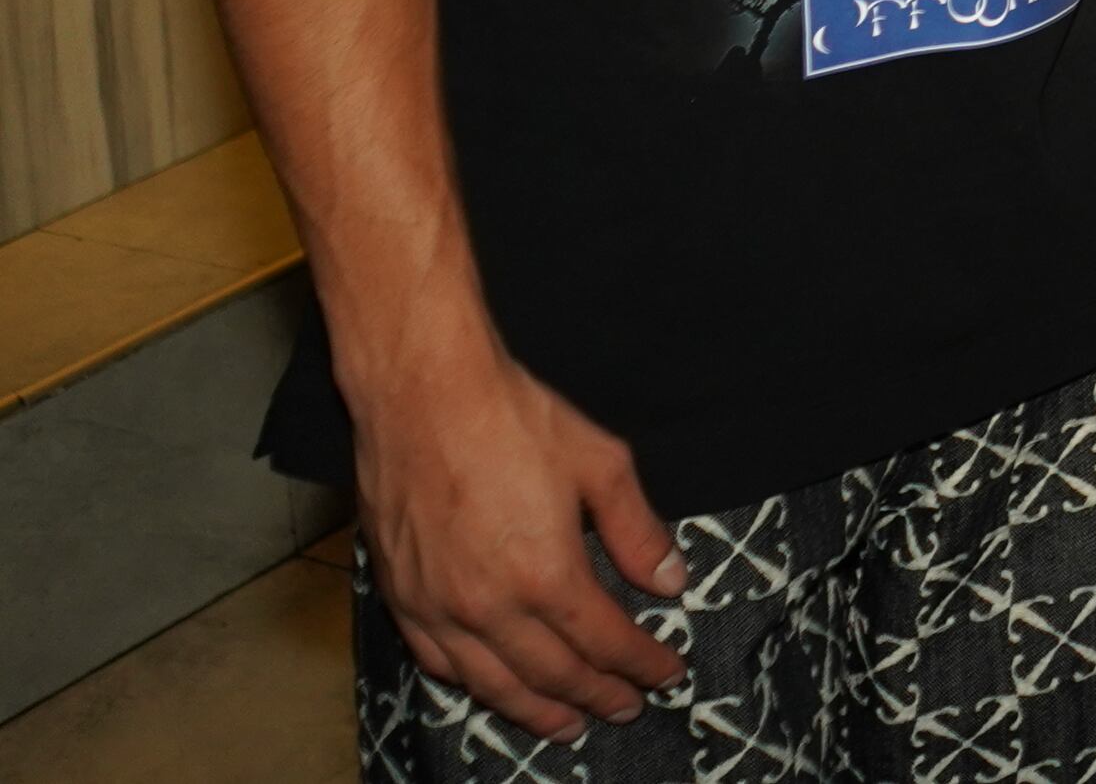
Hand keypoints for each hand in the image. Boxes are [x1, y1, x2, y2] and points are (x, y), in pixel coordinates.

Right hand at [350, 330, 687, 736]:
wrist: (422, 395)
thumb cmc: (512, 420)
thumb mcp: (602, 464)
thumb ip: (637, 531)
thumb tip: (670, 580)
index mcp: (545, 575)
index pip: (605, 642)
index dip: (642, 664)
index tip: (668, 674)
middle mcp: (488, 606)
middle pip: (552, 674)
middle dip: (597, 696)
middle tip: (626, 708)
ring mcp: (437, 607)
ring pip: (493, 683)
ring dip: (536, 710)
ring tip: (568, 725)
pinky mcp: (401, 595)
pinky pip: (438, 662)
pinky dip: (473, 685)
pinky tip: (493, 688)